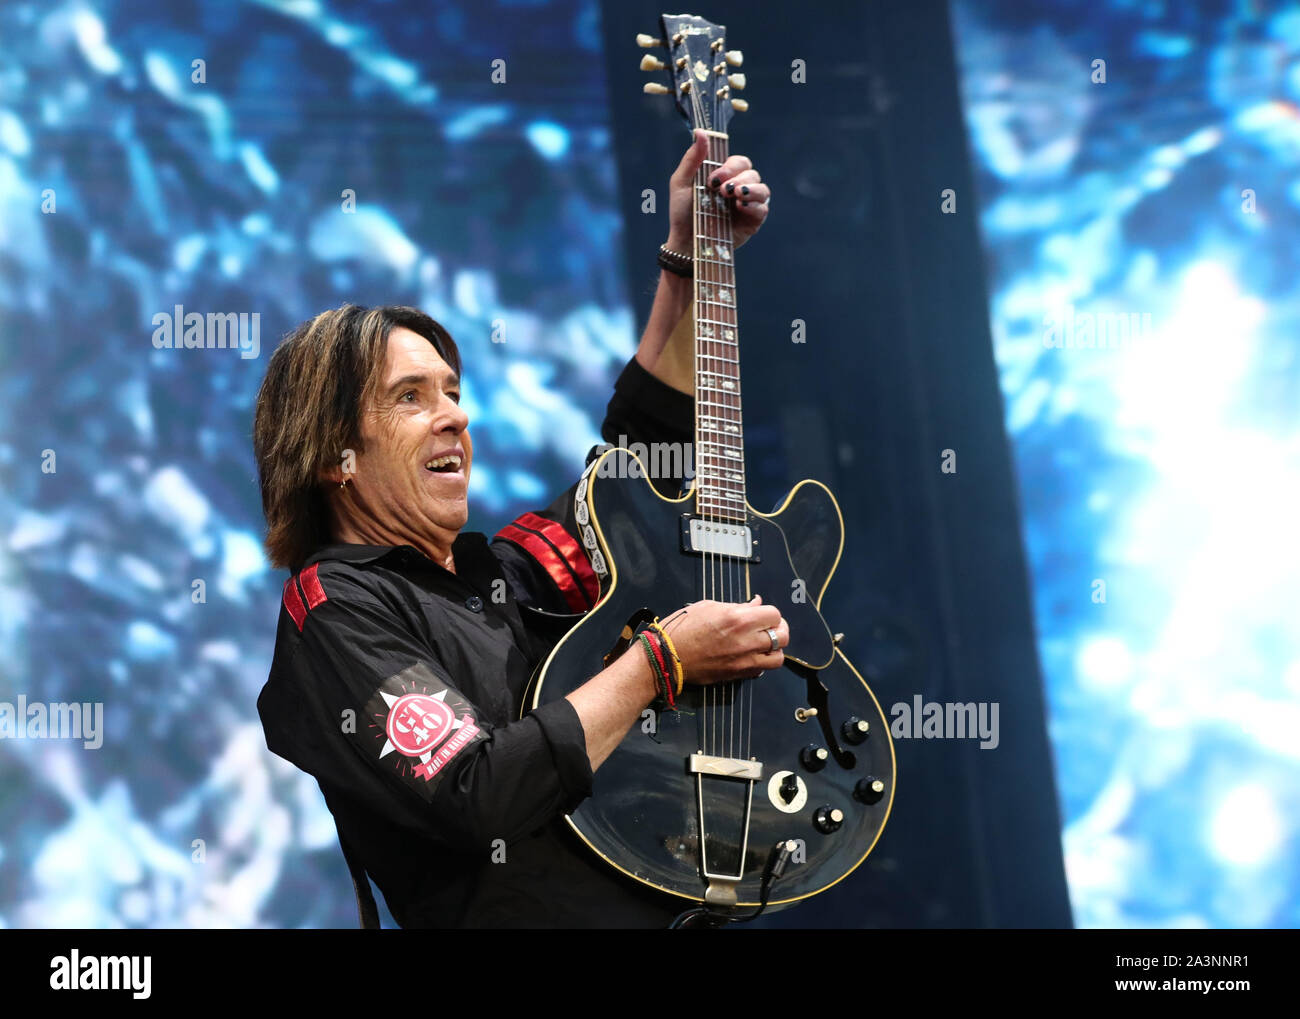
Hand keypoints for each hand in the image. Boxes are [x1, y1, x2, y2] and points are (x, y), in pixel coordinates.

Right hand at [657, 595, 787, 683]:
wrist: (666, 656)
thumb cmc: (682, 628)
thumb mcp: (708, 606)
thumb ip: (737, 606)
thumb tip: (756, 604)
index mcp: (738, 619)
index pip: (774, 614)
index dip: (770, 613)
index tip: (762, 614)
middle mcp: (745, 641)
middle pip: (782, 636)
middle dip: (779, 629)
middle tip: (769, 627)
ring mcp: (743, 661)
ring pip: (777, 658)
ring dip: (774, 649)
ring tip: (763, 644)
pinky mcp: (737, 675)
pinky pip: (762, 670)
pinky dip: (761, 662)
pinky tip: (750, 655)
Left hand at [665, 128, 770, 252]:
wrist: (686, 242)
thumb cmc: (682, 213)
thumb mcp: (681, 182)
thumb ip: (692, 158)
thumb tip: (700, 132)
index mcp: (725, 176)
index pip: (739, 161)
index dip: (730, 166)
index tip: (713, 178)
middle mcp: (739, 187)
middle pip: (752, 172)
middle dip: (738, 178)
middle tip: (722, 190)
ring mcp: (747, 204)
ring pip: (762, 188)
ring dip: (750, 189)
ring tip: (735, 196)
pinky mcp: (752, 221)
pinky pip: (763, 209)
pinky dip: (754, 205)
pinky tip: (740, 207)